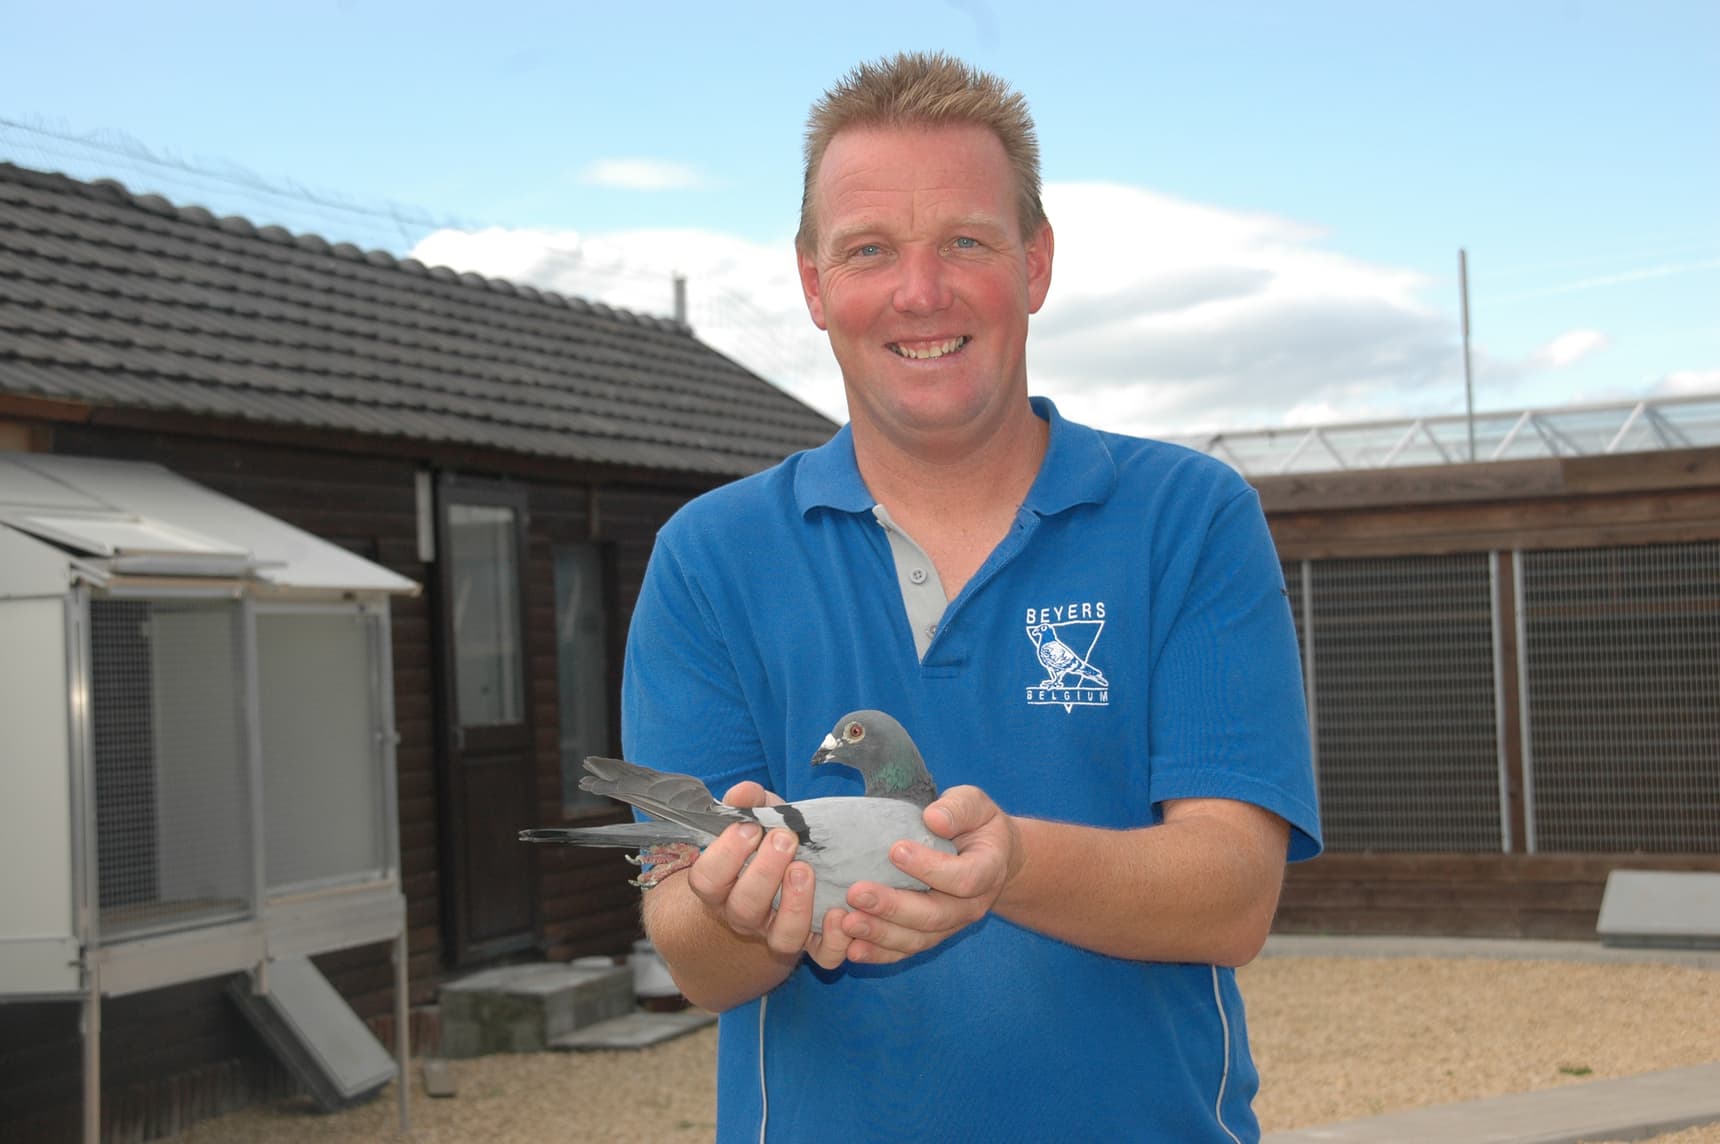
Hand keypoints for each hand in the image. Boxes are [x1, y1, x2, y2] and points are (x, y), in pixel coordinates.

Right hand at [679, 781, 854, 969]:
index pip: (707, 879)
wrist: (784, 875)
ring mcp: (776, 934)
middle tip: (785, 839)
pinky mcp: (811, 944)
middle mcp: (744, 916)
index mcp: (721, 886)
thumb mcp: (756, 819)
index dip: (726, 854)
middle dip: (765, 871)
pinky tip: (840, 912)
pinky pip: (821, 956)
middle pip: (744, 907)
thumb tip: (744, 792)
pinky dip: (833, 940)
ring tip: (805, 869)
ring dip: (795, 905)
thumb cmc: (765, 844)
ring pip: (781, 937)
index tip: (750, 827)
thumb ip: (748, 803)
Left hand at [838, 784, 1022, 963]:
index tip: (895, 850)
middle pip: (935, 915)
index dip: (930, 868)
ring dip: (880, 934)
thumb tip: (934, 819)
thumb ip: (958, 808)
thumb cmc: (976, 824)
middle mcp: (972, 905)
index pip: (964, 878)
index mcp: (987, 870)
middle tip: (856, 893)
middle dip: (893, 907)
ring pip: (918, 939)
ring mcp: (951, 924)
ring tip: (847, 923)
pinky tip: (852, 949)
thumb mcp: (974, 804)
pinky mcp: (931, 935)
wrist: (988, 855)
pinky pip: (906, 950)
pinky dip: (879, 953)